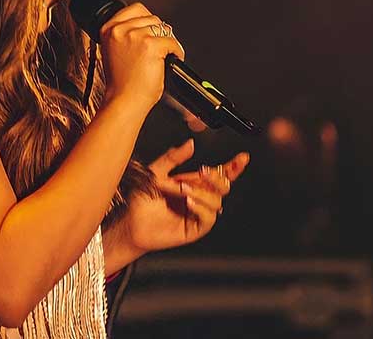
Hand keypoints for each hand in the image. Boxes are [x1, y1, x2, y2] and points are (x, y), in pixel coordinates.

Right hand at [99, 2, 184, 111]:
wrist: (124, 101)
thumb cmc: (121, 83)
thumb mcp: (114, 51)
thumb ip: (125, 35)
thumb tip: (146, 26)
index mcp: (108, 29)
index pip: (135, 9)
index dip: (148, 19)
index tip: (152, 30)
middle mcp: (120, 30)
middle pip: (151, 17)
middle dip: (159, 32)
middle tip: (162, 47)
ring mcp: (135, 36)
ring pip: (163, 28)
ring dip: (168, 41)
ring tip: (167, 54)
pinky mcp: (150, 45)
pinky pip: (172, 42)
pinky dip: (177, 51)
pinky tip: (173, 59)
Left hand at [120, 139, 249, 253]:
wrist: (130, 222)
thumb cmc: (142, 199)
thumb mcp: (156, 172)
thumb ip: (173, 158)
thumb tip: (190, 144)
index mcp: (194, 183)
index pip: (220, 174)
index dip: (233, 166)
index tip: (242, 157)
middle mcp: (200, 197)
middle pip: (223, 186)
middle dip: (217, 177)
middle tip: (203, 172)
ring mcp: (198, 213)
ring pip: (216, 202)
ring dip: (202, 193)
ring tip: (184, 189)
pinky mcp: (194, 228)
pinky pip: (208, 218)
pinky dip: (201, 207)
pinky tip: (189, 201)